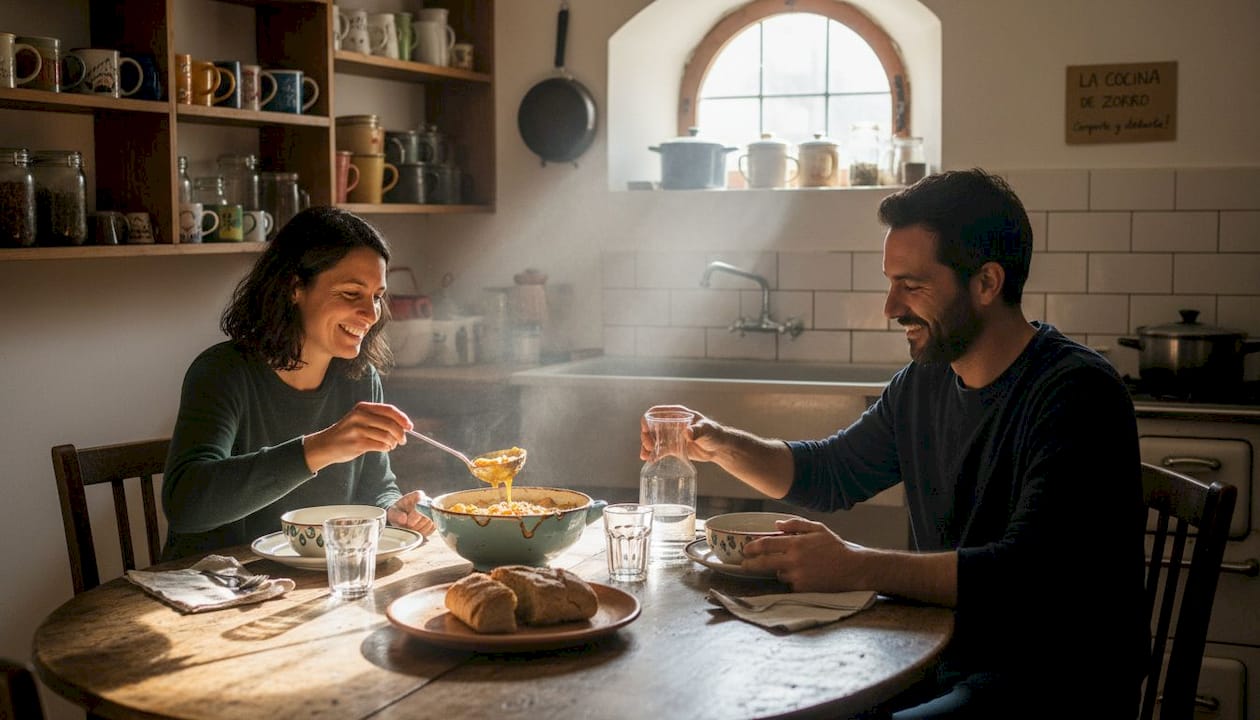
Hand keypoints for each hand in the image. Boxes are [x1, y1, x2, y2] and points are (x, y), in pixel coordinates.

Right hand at [303, 401, 412, 472]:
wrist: (325, 445)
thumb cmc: (347, 433)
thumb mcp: (359, 419)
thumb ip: (378, 419)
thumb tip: (404, 425)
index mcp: (363, 408)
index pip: (389, 410)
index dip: (402, 418)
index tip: (410, 426)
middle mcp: (360, 416)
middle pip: (390, 424)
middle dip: (401, 433)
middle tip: (403, 441)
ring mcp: (357, 430)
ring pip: (386, 436)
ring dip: (393, 443)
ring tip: (391, 445)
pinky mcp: (357, 443)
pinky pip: (380, 445)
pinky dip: (386, 448)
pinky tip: (384, 448)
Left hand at [388, 490, 435, 535]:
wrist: (402, 517)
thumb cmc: (397, 512)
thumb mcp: (392, 512)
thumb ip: (396, 514)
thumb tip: (404, 519)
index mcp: (417, 495)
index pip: (421, 501)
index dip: (415, 514)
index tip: (408, 522)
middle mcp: (427, 501)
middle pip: (427, 513)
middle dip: (417, 524)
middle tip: (409, 528)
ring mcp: (432, 510)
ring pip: (431, 521)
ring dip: (421, 529)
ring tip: (412, 531)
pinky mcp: (434, 520)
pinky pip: (433, 527)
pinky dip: (425, 532)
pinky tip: (418, 533)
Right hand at [639, 404, 724, 461]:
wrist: (719, 448)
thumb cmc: (714, 433)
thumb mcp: (706, 430)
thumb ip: (697, 431)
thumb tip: (687, 433)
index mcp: (677, 414)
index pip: (656, 413)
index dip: (647, 419)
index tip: (645, 430)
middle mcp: (671, 423)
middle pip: (651, 427)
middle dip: (646, 436)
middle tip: (649, 447)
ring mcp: (671, 435)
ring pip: (653, 439)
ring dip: (647, 446)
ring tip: (645, 456)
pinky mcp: (674, 447)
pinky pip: (660, 449)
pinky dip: (654, 454)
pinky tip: (650, 460)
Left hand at [740, 517, 864, 591]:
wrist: (853, 569)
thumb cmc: (835, 547)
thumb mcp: (818, 529)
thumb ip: (796, 524)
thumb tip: (776, 524)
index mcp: (796, 543)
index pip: (766, 545)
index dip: (752, 547)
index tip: (745, 549)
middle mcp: (794, 560)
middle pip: (763, 563)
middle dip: (750, 564)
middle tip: (743, 564)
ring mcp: (798, 576)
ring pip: (778, 574)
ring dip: (779, 570)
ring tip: (793, 566)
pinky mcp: (803, 589)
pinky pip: (790, 584)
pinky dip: (792, 579)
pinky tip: (804, 574)